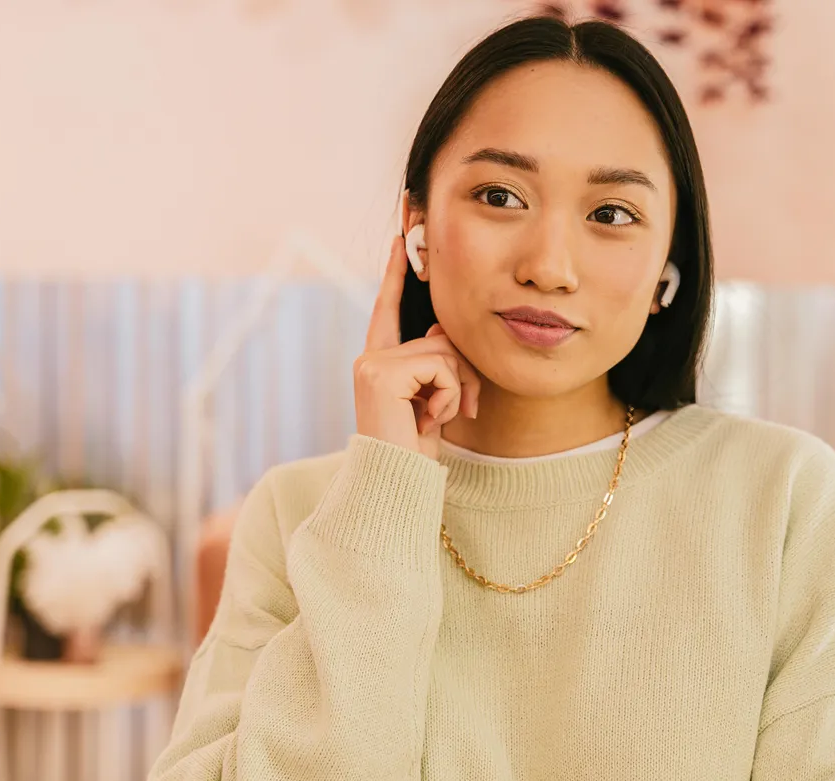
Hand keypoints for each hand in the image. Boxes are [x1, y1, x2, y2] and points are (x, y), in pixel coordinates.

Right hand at [353, 235, 481, 459]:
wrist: (397, 485)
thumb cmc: (416, 451)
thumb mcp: (432, 400)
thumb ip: (434, 362)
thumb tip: (441, 328)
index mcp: (380, 362)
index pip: (388, 309)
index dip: (395, 275)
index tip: (400, 240)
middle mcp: (370, 357)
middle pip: (440, 336)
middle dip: (463, 373)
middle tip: (462, 411)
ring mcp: (373, 363)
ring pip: (446, 350)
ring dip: (458, 388)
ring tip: (440, 420)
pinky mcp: (381, 373)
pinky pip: (441, 365)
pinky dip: (449, 395)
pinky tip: (431, 421)